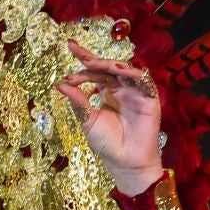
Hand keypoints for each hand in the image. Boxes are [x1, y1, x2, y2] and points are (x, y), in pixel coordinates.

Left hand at [56, 40, 163, 196]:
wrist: (125, 162)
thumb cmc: (107, 144)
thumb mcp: (88, 120)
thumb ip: (78, 101)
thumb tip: (60, 83)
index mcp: (107, 93)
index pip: (95, 72)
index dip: (83, 60)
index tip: (69, 47)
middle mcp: (121, 89)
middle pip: (108, 68)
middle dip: (92, 60)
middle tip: (77, 53)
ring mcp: (135, 92)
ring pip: (123, 70)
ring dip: (107, 64)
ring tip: (90, 63)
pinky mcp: (149, 98)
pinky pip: (141, 80)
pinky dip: (130, 73)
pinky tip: (116, 70)